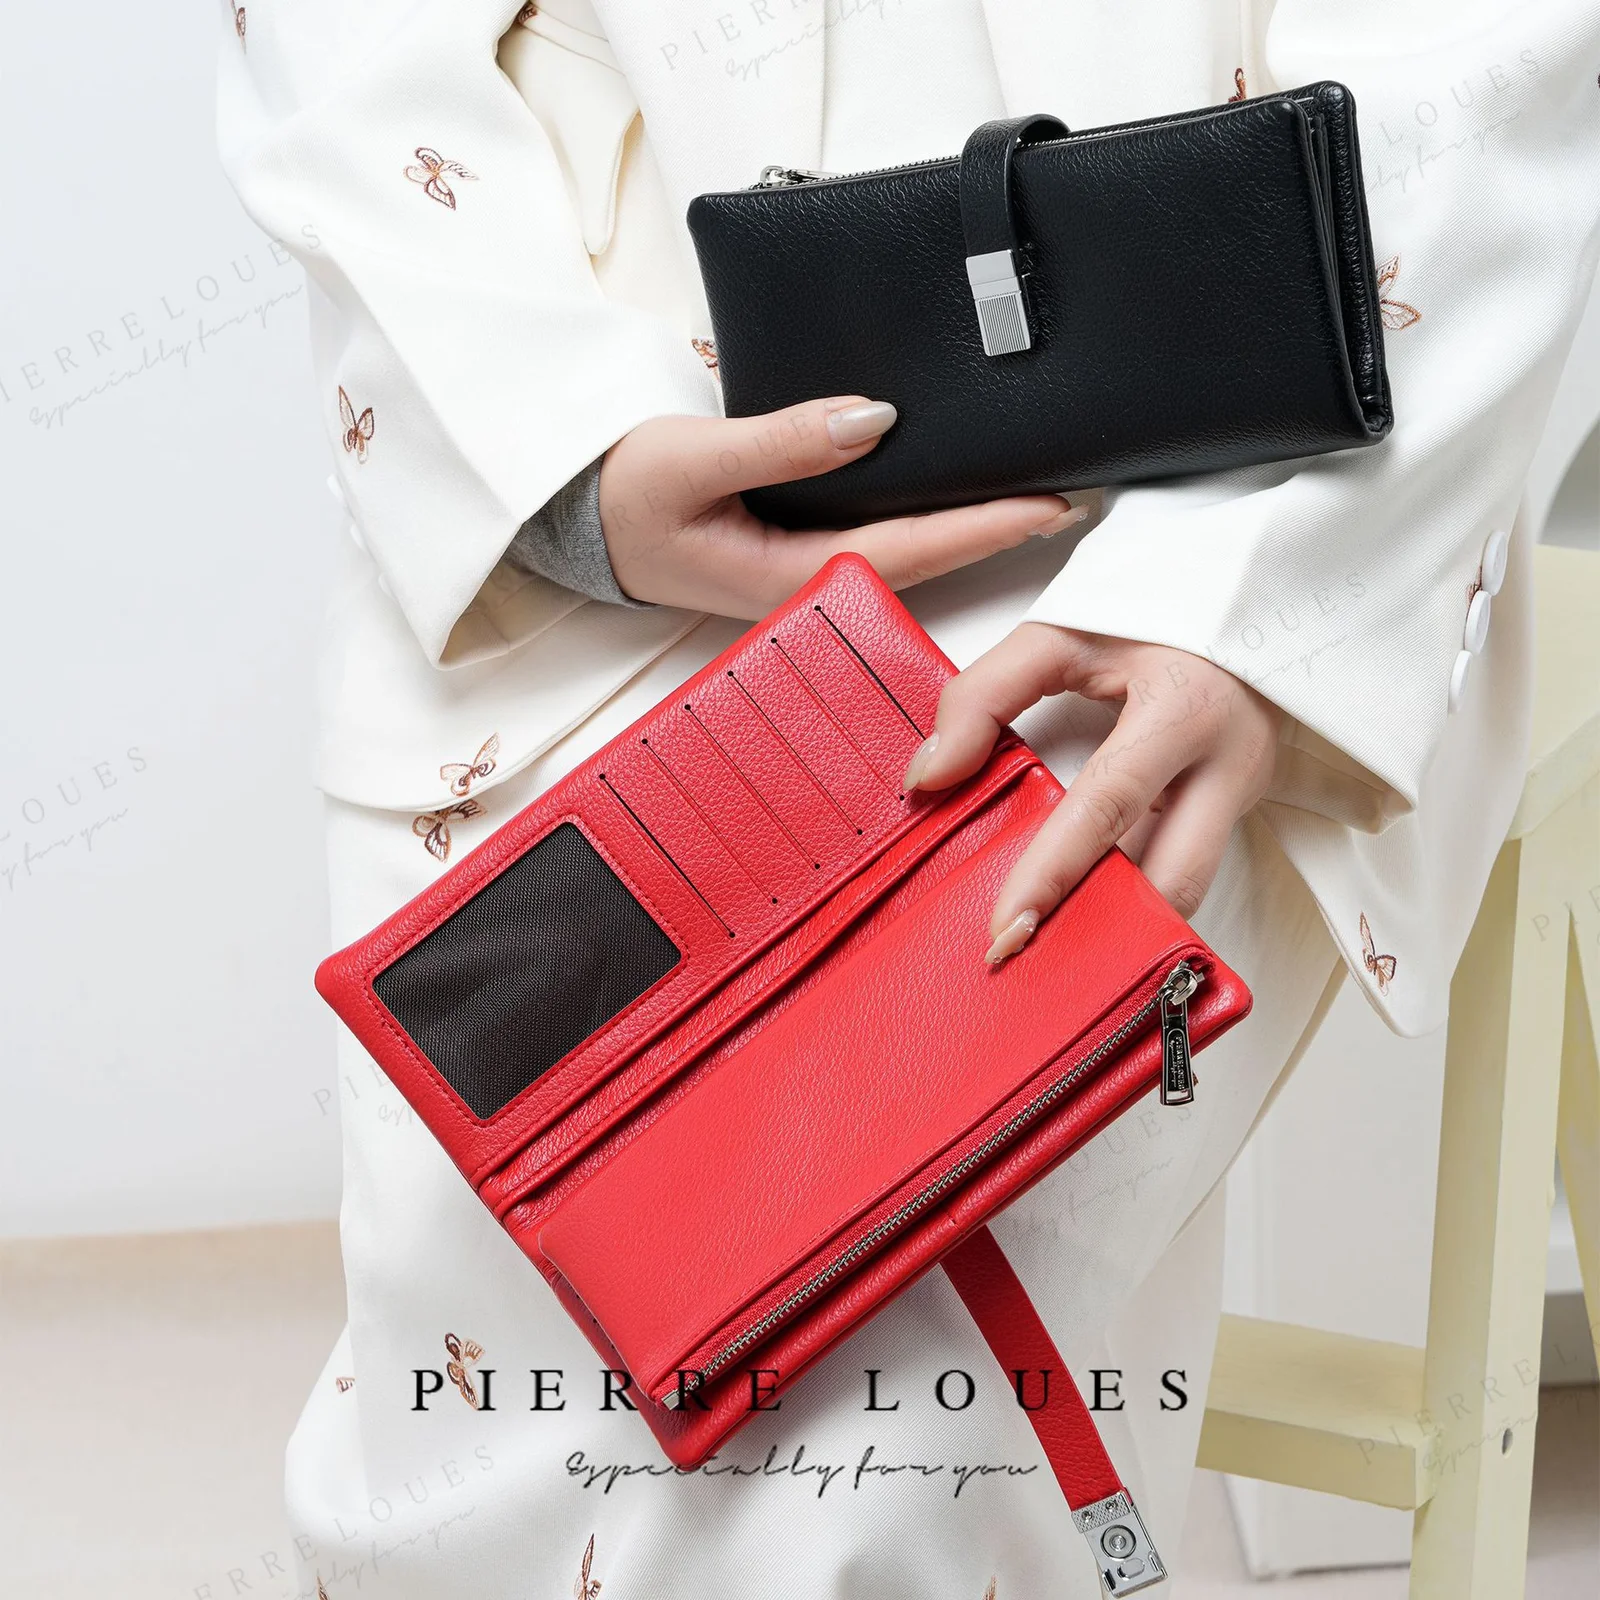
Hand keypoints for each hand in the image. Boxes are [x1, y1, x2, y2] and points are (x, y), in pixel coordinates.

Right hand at [598, 396, 1083, 616]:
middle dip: (998, 531)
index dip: (986, 527)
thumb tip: (876, 419)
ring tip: (1033, 493)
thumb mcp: (692, 457)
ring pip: (905, 548)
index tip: (1052, 504)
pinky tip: (952, 487)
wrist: (576, 517)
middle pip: (924, 558)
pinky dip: (925, 511)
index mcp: (786, 575)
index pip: (911, 549)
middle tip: (1075, 498)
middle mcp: (805, 582)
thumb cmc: (620, 494)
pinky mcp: (794, 549)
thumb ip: (784, 441)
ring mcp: (802, 571)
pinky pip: (875, 531)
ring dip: (969, 523)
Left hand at [902, 624, 1282, 959]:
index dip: (1054, 871)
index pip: (1108, 805)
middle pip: (1173, 876)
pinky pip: (1186, 869)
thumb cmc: (1157, 615)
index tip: (1006, 926)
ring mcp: (1244, 795)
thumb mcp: (1063, 633)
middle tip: (1027, 964)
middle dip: (1105, 932)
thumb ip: (984, 695)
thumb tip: (929, 775)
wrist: (1258, 601)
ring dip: (1124, 925)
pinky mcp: (1241, 812)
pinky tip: (1087, 917)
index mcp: (1182, 710)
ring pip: (1188, 888)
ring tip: (1050, 955)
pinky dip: (1136, 898)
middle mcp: (1227, 764)